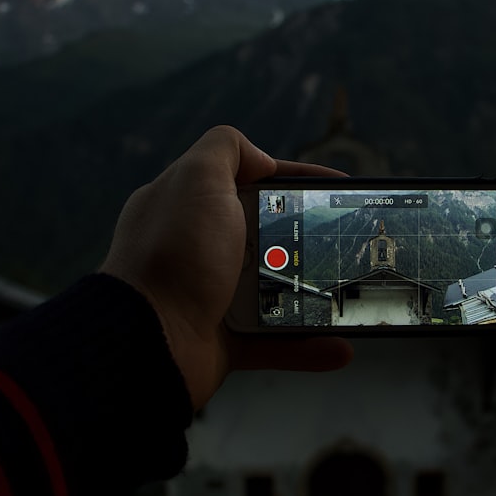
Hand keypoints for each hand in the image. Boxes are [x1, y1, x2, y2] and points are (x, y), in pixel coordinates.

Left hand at [100, 125, 353, 409]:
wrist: (147, 340)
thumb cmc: (173, 255)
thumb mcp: (197, 179)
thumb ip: (226, 149)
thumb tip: (260, 159)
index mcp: (189, 206)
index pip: (249, 181)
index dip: (293, 179)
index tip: (334, 185)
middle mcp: (198, 249)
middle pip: (268, 234)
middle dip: (309, 236)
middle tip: (346, 239)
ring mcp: (212, 296)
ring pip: (277, 290)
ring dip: (315, 295)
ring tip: (348, 293)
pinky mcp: (225, 341)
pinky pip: (276, 341)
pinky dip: (307, 346)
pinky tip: (340, 346)